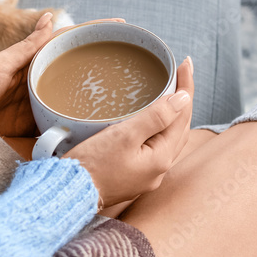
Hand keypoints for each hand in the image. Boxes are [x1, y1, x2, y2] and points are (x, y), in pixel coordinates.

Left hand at [0, 14, 123, 137]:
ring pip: (74, 103)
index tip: (121, 27)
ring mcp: (39, 110)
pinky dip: (79, 132)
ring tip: (127, 98)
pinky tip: (100, 131)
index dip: (94, 35)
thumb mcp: (1, 64)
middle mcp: (41, 86)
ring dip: (96, 102)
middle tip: (133, 63)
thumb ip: (28, 46)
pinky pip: (61, 130)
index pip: (69, 45)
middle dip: (103, 69)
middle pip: (78, 75)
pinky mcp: (34, 132)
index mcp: (34, 64)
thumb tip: (50, 17)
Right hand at [63, 57, 193, 207]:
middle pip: (179, 127)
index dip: (186, 87)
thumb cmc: (93, 165)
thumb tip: (183, 99)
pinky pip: (154, 147)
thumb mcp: (125, 136)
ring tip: (170, 92)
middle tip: (179, 73)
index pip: (183, 115)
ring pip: (167, 138)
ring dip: (172, 115)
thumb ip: (156, 117)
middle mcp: (159, 169)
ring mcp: (146, 175)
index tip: (186, 63)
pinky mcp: (132, 176)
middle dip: (182, 100)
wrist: (69, 194)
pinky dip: (157, 128)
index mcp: (162, 158)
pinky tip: (150, 121)